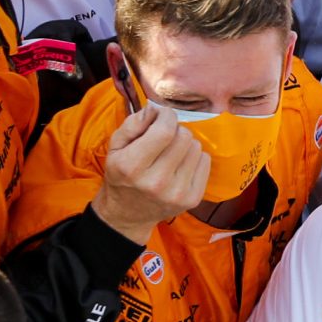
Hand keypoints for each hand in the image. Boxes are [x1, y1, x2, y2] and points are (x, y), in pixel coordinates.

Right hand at [92, 101, 209, 240]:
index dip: (167, 116)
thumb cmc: (122, 174)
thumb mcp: (116, 147)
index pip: (165, 131)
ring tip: (171, 154)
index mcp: (133, 167)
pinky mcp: (193, 199)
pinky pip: (205, 161)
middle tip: (164, 138)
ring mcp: (177, 193)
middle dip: (174, 130)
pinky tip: (180, 165)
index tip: (162, 116)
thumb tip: (157, 108)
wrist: (127, 213)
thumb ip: (133, 123)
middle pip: (183, 136)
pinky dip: (194, 157)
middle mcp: (156, 182)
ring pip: (196, 147)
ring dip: (185, 144)